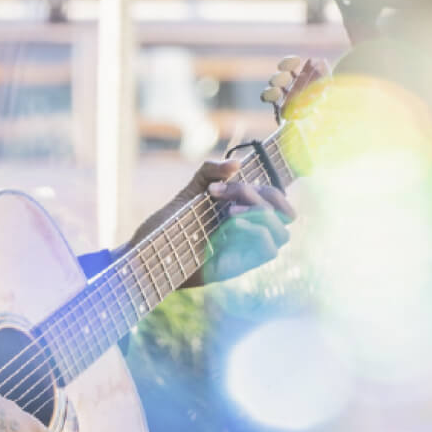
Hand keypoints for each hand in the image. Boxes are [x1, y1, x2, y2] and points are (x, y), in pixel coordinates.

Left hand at [118, 158, 295, 287]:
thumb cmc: (167, 227)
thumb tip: (237, 164)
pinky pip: (268, 250)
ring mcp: (245, 251)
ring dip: (260, 214)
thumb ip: (209, 171)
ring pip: (281, 232)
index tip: (241, 178)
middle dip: (258, 195)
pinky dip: (256, 232)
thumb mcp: (188, 191)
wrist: (147, 255)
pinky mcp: (238, 266)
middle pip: (284, 213)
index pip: (279, 202)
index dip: (276, 190)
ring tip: (227, 212)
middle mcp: (249, 234)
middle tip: (220, 193)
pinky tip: (230, 225)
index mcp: (243, 215)